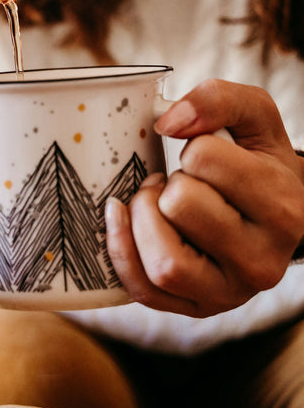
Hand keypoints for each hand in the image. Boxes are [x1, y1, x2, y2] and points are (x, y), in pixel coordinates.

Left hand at [105, 78, 303, 316]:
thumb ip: (219, 99)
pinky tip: (121, 218)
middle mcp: (265, 260)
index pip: (206, 157)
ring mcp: (231, 293)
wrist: (272, 214)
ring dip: (143, 218)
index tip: (205, 156)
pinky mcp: (197, 308)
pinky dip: (121, 250)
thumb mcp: (254, 117)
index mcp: (285, 207)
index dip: (194, 147)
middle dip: (167, 182)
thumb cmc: (256, 161)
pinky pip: (144, 290)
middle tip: (177, 180)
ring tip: (156, 203)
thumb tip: (167, 122)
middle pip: (181, 205)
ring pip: (164, 261)